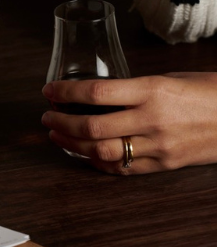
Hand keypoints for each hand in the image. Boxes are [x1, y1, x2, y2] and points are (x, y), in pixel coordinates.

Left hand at [41, 72, 216, 173]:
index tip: (49, 91)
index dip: (65, 93)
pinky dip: (97, 162)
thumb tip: (100, 94)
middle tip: (46, 117)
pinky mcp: (165, 165)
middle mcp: (152, 120)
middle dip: (61, 123)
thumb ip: (135, 88)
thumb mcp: (170, 78)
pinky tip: (83, 155)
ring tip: (57, 136)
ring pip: (101, 152)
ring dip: (72, 145)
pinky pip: (123, 168)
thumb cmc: (210, 92)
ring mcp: (158, 146)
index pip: (95, 93)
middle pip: (91, 127)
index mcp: (152, 91)